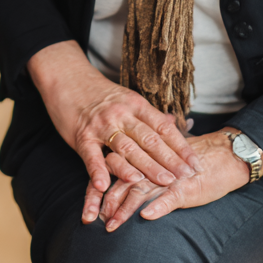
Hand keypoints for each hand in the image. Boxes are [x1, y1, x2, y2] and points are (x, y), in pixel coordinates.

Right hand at [27, 41, 200, 223]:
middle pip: (149, 140)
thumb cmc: (99, 93)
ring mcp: (100, 125)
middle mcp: (120, 114)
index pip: (163, 128)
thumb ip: (148, 115)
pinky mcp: (81, 135)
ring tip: (162, 183)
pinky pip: (91, 155)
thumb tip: (174, 125)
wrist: (66, 77)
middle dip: (170, 160)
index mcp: (135, 104)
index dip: (181, 147)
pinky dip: (97, 171)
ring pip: (126, 148)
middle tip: (186, 177)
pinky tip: (104, 186)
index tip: (196, 164)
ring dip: (145, 167)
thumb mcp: (127, 98)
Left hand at [88, 130, 262, 230]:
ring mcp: (167, 178)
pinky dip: (157, 207)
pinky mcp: (185, 188)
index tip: (88, 206)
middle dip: (106, 202)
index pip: (113, 172)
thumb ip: (139, 171)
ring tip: (112, 225)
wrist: (221, 156)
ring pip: (140, 192)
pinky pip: (169, 198)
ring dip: (125, 211)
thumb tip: (117, 187)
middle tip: (94, 220)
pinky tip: (146, 217)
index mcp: (142, 159)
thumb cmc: (187, 162)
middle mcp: (150, 167)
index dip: (99, 188)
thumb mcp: (160, 165)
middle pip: (121, 183)